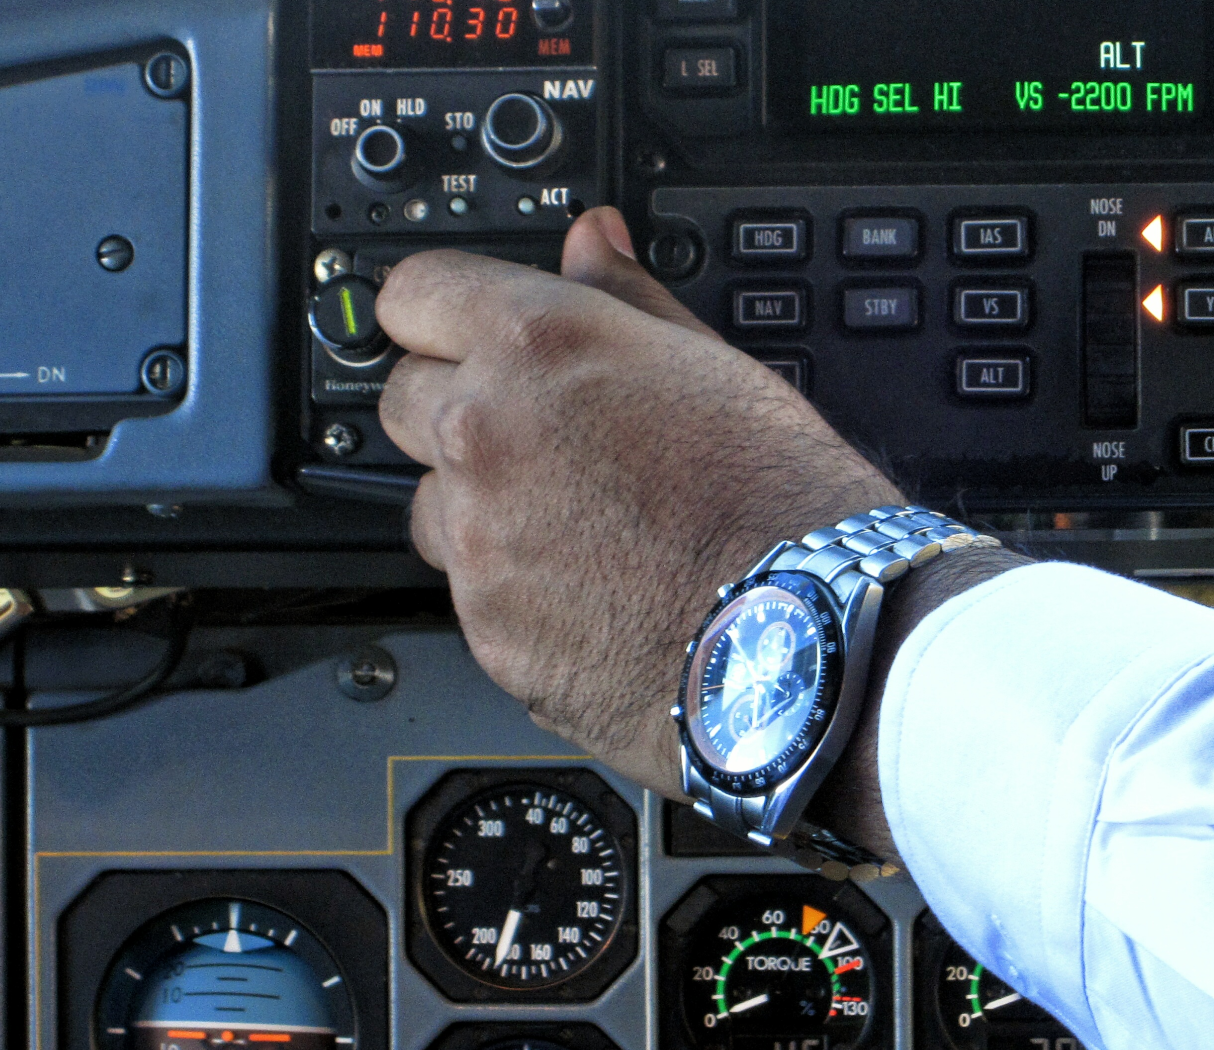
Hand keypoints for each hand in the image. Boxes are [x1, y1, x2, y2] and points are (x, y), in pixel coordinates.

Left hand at [375, 208, 903, 799]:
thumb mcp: (722, 368)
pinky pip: (472, 594)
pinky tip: (596, 591)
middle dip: (456, 407)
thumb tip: (591, 241)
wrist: (811, 644)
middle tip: (540, 435)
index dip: (439, 310)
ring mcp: (477, 540)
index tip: (457, 329)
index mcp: (539, 347)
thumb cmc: (787, 506)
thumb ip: (630, 299)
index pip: (414, 292)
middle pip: (402, 399)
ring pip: (431, 505)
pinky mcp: (486, 632)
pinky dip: (516, 590)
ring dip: (478, 507)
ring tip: (580, 526)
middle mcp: (486, 435)